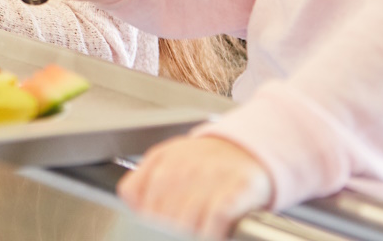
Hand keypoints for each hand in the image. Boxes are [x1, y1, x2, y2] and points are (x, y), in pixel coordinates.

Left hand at [116, 136, 273, 238]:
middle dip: (168, 227)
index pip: (134, 194)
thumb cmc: (207, 162)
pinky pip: (214, 220)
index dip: (142, 214)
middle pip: (158, 214)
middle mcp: (183, 165)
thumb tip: (132, 206)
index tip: (154, 221)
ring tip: (199, 226)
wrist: (250, 149)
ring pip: (183, 221)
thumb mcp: (168, 161)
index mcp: (162, 158)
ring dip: (191, 231)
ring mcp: (210, 176)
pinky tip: (214, 229)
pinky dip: (212, 231)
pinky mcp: (236, 189)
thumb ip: (143, 182)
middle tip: (180, 228)